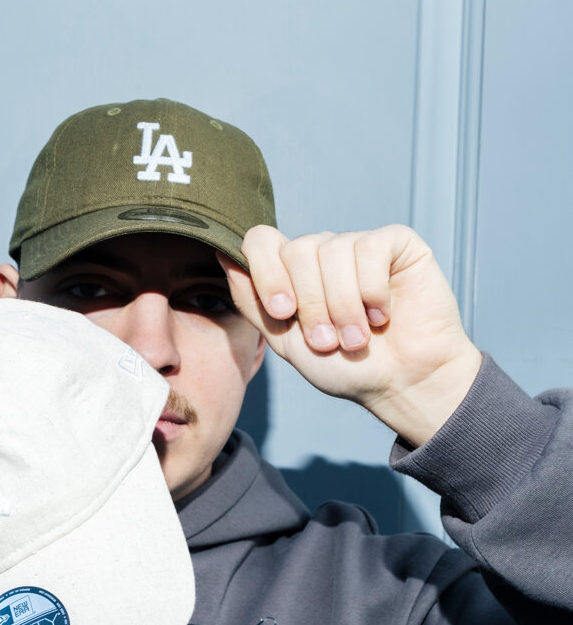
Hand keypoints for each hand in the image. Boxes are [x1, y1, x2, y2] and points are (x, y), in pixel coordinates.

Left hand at [220, 224, 481, 447]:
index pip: (260, 241)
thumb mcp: (286, 341)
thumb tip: (222, 253)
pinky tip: (383, 314)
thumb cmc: (346, 367)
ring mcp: (358, 244)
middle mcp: (323, 251)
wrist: (401, 384)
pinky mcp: (395, 243)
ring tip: (358, 337)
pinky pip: (369, 249)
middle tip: (329, 340)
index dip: (267, 274)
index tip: (283, 313)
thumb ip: (252, 301)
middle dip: (311, 305)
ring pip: (332, 251)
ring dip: (343, 306)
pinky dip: (372, 291)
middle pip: (296, 250)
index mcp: (292, 272)